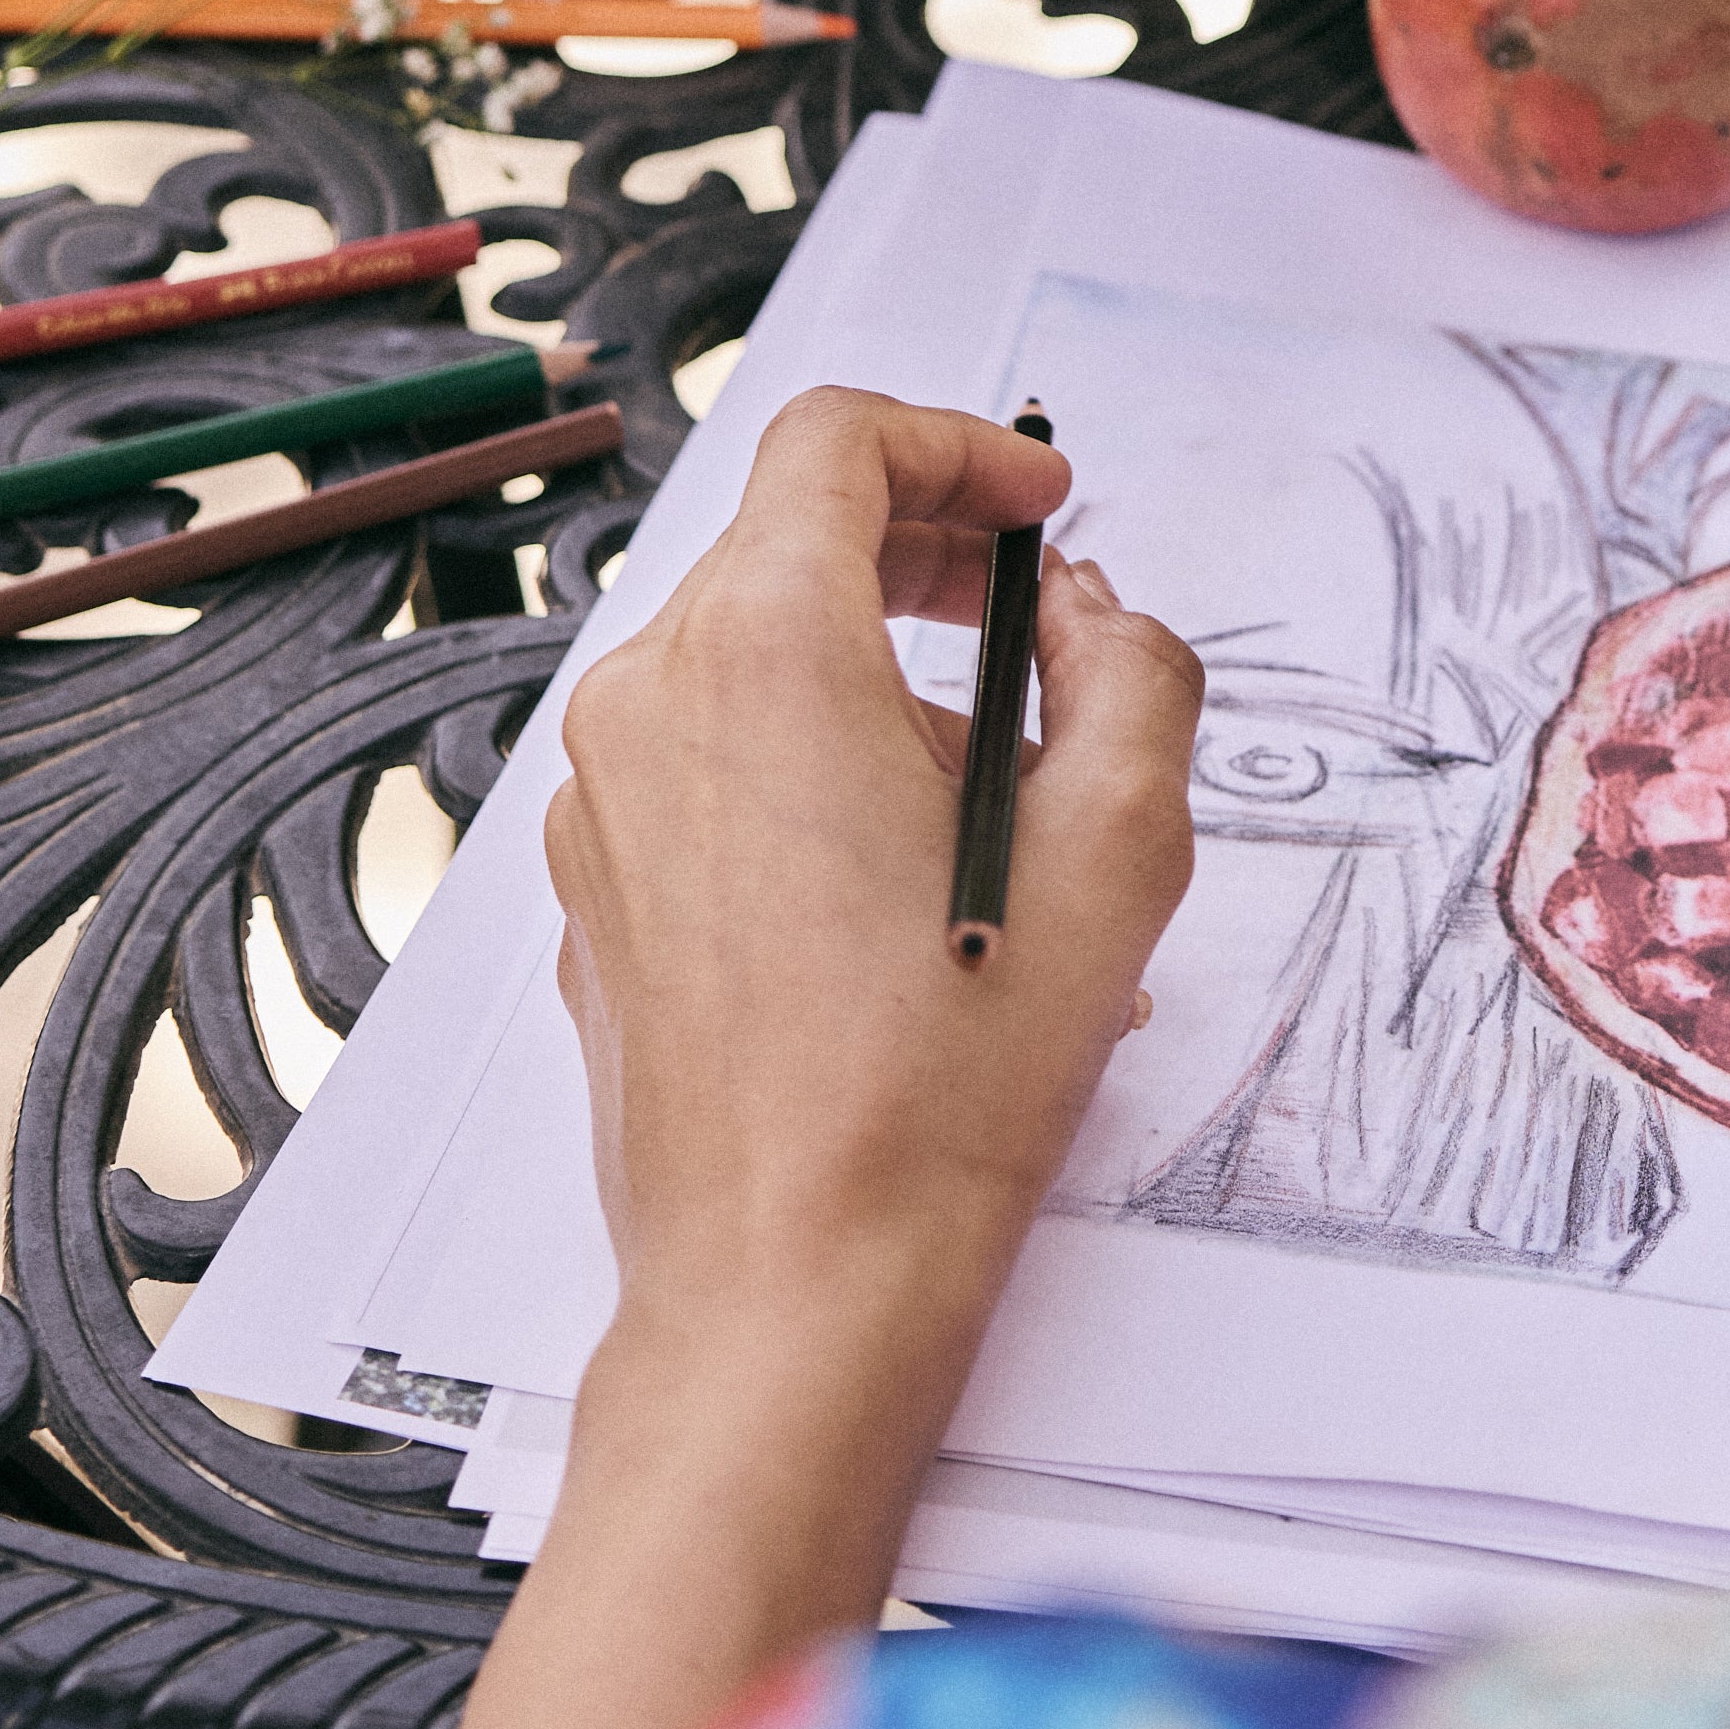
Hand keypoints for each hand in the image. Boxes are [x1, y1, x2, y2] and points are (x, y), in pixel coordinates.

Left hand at [547, 384, 1200, 1375]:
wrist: (794, 1286)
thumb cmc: (942, 1086)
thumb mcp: (1120, 849)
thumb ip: (1133, 676)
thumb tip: (1091, 616)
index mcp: (762, 651)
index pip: (836, 442)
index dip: (960, 445)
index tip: (1043, 502)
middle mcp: (650, 703)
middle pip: (784, 542)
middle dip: (927, 552)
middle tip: (1034, 609)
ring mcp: (601, 803)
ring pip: (747, 656)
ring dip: (875, 670)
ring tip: (999, 788)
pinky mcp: (595, 891)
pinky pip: (707, 764)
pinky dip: (809, 761)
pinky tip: (914, 875)